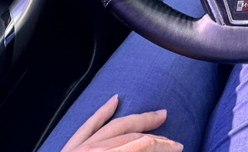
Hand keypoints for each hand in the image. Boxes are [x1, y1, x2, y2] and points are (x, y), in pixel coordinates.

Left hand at [62, 95, 182, 151]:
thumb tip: (148, 149)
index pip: (141, 146)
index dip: (162, 146)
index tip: (179, 148)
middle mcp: (92, 151)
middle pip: (130, 135)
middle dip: (157, 136)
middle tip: (175, 142)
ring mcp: (78, 148)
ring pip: (113, 126)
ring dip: (137, 119)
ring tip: (157, 116)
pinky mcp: (67, 149)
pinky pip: (87, 125)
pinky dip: (102, 112)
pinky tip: (115, 101)